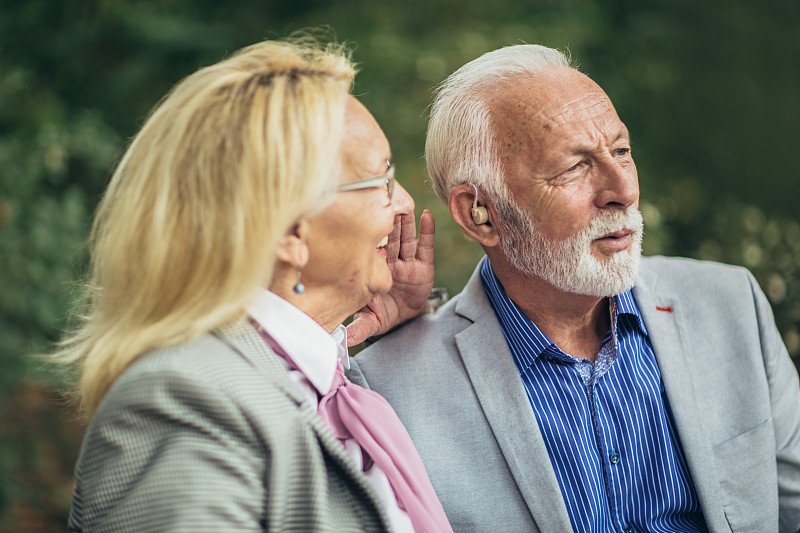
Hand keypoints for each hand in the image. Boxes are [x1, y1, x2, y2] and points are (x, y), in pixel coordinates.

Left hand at [346, 210, 434, 345]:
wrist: (405, 318)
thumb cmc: (383, 314)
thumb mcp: (371, 321)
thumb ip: (360, 327)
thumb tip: (344, 340)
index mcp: (374, 271)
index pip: (370, 251)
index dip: (368, 237)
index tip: (362, 221)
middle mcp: (389, 262)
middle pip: (388, 239)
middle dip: (387, 222)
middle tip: (383, 201)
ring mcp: (406, 262)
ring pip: (405, 238)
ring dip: (404, 222)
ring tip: (403, 205)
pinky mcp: (423, 265)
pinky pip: (425, 247)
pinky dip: (426, 231)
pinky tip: (427, 216)